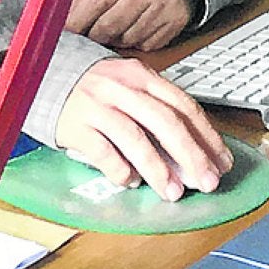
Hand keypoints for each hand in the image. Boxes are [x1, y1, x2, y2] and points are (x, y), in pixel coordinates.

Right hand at [54, 57, 231, 200]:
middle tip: (207, 182)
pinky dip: (119, 169)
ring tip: (174, 192)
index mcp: (142, 75)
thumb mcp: (130, 88)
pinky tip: (130, 182)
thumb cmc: (98, 90)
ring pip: (135, 137)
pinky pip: (103, 151)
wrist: (47, 78)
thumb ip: (157, 112)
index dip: (206, 135)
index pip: (182, 105)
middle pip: (165, 121)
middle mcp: (122, 87)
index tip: (221, 161)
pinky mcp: (76, 125)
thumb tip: (191, 154)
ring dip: (158, 168)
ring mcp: (98, 105)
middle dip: (191, 154)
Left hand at [67, 0, 193, 51]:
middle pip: (109, 26)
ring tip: (115, 26)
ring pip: (126, 40)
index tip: (66, 34)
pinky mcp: (175, 21)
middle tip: (88, 35)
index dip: (76, 23)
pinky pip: (145, 46)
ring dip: (115, 40)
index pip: (95, 2)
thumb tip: (60, 26)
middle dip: (93, 36)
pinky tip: (134, 27)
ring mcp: (165, 4)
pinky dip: (135, 42)